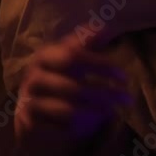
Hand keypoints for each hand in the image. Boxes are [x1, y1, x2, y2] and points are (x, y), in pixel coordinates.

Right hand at [14, 27, 133, 155]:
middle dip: (105, 93)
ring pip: (68, 110)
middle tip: (127, 98)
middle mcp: (34, 77)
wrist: (30, 104)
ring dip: (96, 112)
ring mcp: (29, 101)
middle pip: (74, 87)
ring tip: (113, 112)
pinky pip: (60, 129)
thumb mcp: (71, 55)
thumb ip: (86, 41)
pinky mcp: (29, 124)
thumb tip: (106, 27)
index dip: (101, 65)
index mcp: (45, 55)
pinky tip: (94, 125)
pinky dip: (80, 128)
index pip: (74, 57)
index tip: (124, 77)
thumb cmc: (58, 74)